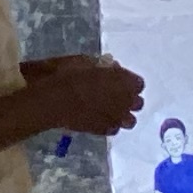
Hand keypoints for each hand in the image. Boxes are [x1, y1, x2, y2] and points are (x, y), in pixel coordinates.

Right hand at [28, 55, 145, 135]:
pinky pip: (114, 129)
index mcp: (125, 82)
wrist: (54, 99)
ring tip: (109, 110)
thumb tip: (111, 68)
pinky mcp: (104, 131)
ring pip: (130, 121)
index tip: (119, 79)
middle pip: (138, 103)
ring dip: (123, 115)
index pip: (139, 84)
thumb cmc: (69, 74)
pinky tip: (99, 118)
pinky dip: (109, 124)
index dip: (129, 81)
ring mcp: (116, 119)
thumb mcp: (88, 61)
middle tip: (115, 95)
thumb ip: (104, 67)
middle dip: (129, 99)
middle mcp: (125, 102)